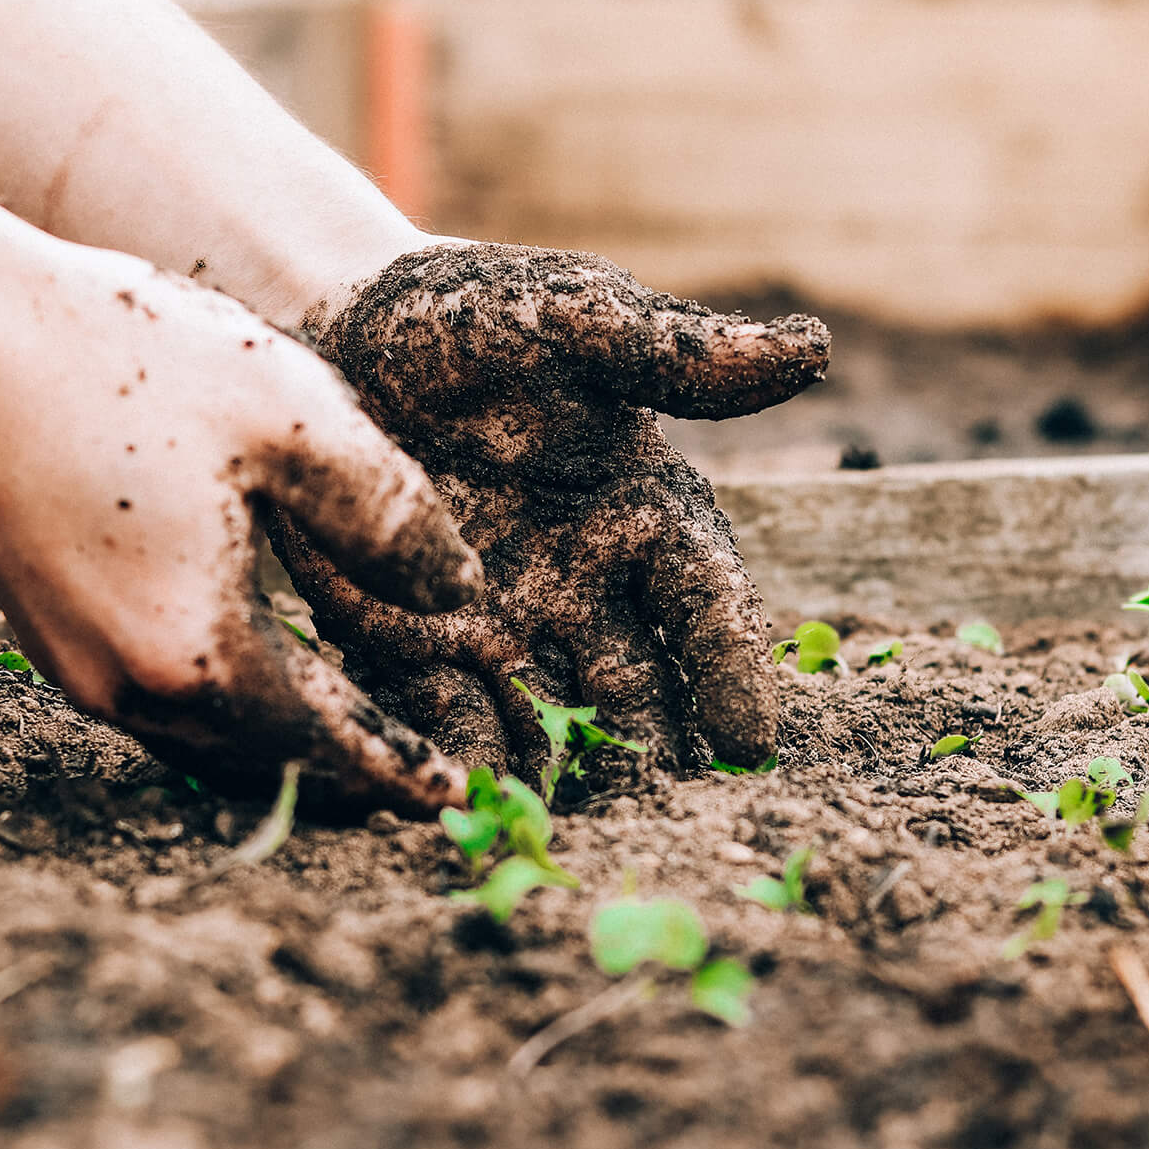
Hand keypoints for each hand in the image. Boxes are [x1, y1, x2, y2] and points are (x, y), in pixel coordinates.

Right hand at [0, 242, 482, 813]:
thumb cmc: (122, 358)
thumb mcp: (294, 418)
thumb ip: (391, 518)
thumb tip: (459, 595)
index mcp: (199, 652)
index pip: (328, 743)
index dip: (398, 769)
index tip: (454, 799)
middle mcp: (127, 687)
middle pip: (263, 761)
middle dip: (344, 774)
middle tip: (415, 779)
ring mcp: (73, 665)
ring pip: (204, 739)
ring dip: (281, 744)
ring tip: (350, 733)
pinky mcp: (42, 628)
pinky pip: (157, 698)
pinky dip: (224, 704)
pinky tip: (256, 667)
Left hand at [271, 242, 828, 784]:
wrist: (335, 323)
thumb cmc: (472, 313)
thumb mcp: (573, 319)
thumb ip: (675, 353)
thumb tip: (812, 349)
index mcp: (643, 512)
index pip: (705, 603)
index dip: (731, 669)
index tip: (750, 741)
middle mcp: (584, 585)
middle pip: (636, 686)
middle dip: (652, 753)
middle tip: (666, 818)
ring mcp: (500, 622)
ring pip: (548, 720)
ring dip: (563, 776)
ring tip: (570, 836)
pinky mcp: (411, 641)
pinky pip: (444, 714)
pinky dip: (459, 759)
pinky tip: (465, 804)